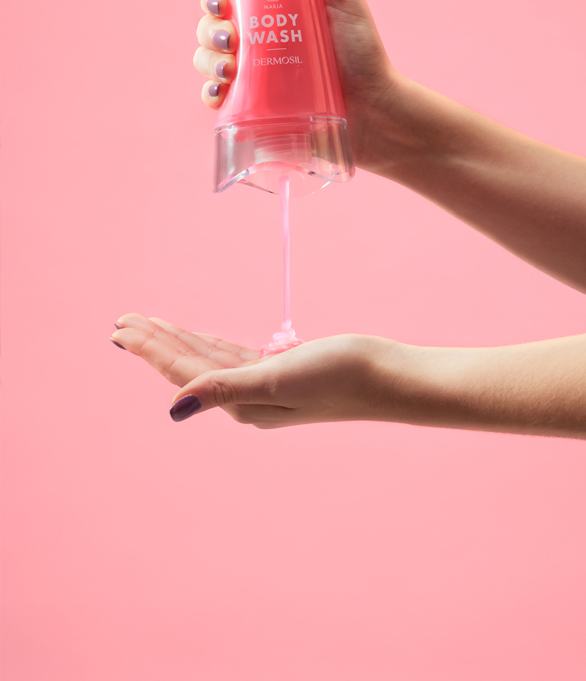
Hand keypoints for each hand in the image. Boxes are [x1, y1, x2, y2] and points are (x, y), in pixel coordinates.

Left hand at [111, 313, 391, 426]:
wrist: (389, 377)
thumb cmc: (341, 376)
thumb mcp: (279, 379)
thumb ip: (226, 389)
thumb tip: (176, 408)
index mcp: (242, 403)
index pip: (185, 371)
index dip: (151, 349)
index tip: (121, 328)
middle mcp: (247, 398)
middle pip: (190, 364)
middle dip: (156, 342)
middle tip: (122, 322)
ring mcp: (266, 385)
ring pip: (210, 358)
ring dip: (179, 340)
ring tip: (149, 325)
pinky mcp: (283, 370)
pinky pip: (234, 355)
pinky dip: (211, 343)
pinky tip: (198, 338)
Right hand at [193, 0, 399, 173]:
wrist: (375, 110)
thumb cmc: (363, 51)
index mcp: (271, 11)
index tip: (220, 1)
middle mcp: (258, 43)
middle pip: (211, 29)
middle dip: (208, 32)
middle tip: (231, 39)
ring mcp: (254, 77)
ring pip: (209, 62)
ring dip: (207, 62)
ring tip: (229, 69)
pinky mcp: (254, 110)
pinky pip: (218, 100)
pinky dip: (210, 95)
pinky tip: (218, 93)